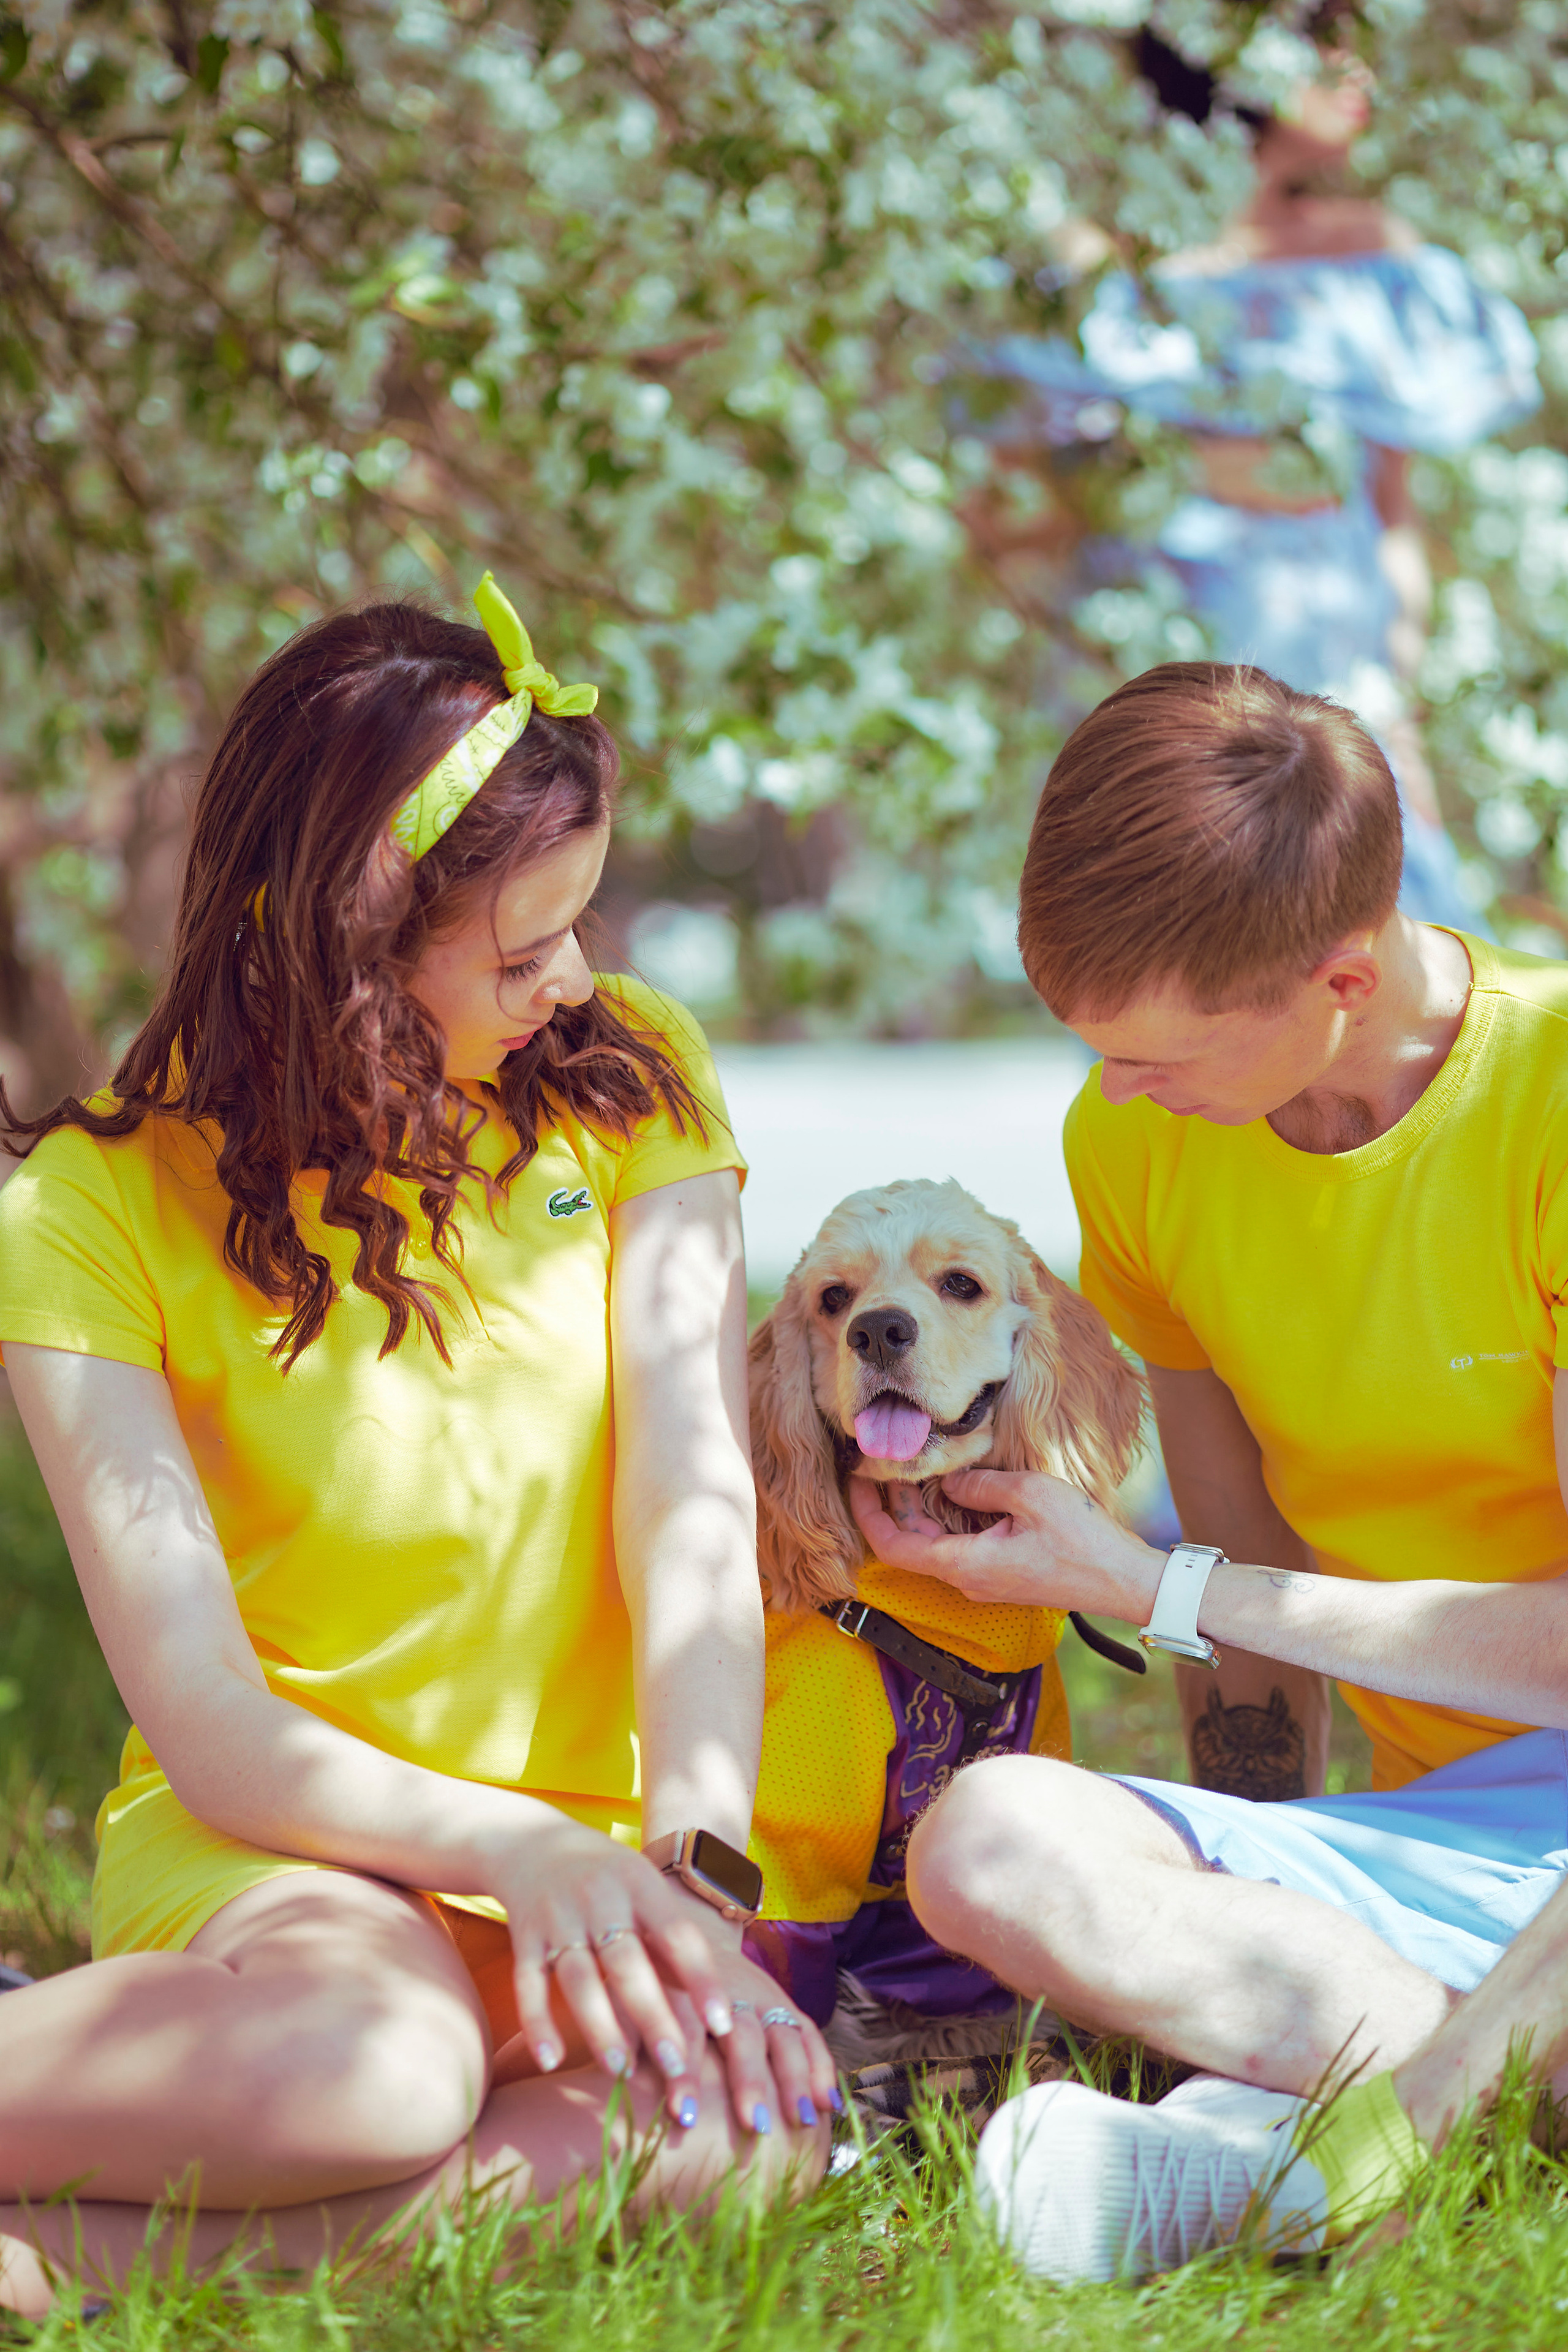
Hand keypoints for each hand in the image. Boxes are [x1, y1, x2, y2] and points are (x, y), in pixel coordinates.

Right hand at [493, 1818, 836, 2136]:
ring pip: (579, 1977)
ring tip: (621, 2070)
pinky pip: (528, 1982)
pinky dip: (538, 2022)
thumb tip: (719, 2009)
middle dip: (653, 2016)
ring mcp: (559, 1917)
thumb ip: (672, 1939)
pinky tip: (552, 2060)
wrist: (533, 1841)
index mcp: (641, 1884)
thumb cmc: (608, 1879)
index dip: (702, 1979)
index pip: (678, 1934)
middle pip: (628, 1963)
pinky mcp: (524, 1935)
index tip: (724, 2025)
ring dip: (600, 2025)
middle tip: (676, 2066)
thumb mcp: (644, 1889)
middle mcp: (600, 1898)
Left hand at [849, 1466, 1163, 1618]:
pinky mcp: (1001, 1572)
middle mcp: (967, 1578)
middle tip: (879, 1462)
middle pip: (910, 1542)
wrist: (1123, 1581)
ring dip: (917, 1508)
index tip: (857, 1478)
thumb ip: (980, 1485)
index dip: (867, 1512)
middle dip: (889, 1503)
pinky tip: (950, 1487)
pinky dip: (944, 1516)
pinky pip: (958, 1545)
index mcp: (964, 1563)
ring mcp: (984, 1578)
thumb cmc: (1082, 1541)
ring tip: (909, 1468)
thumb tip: (948, 1481)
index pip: (894, 1545)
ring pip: (934, 1543)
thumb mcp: (1028, 1495)